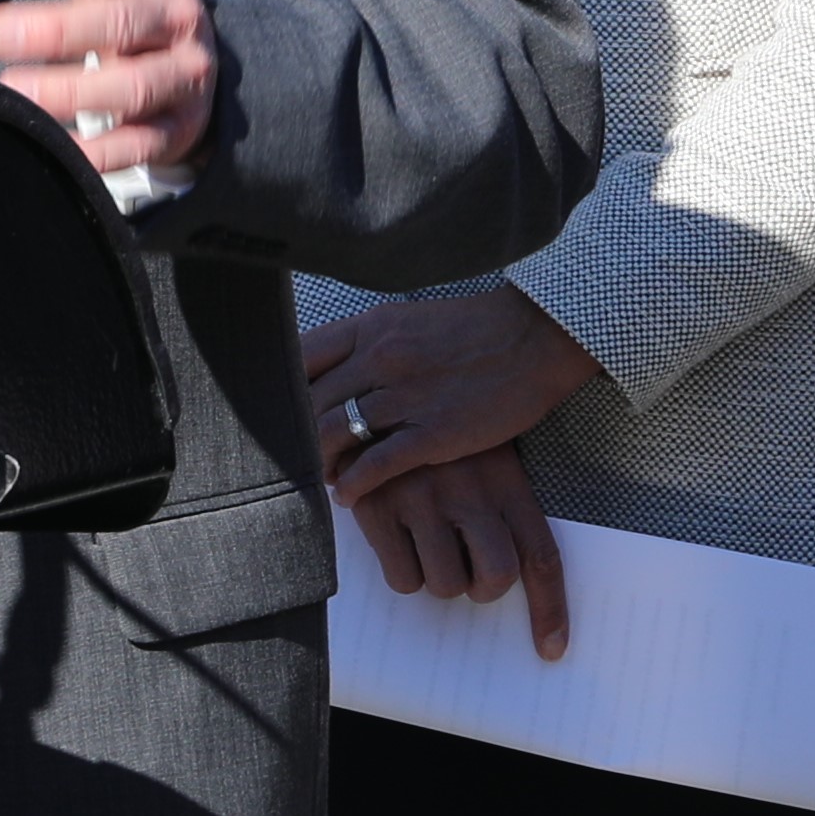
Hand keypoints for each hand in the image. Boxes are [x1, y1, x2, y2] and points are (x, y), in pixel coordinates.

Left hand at [0, 0, 210, 176]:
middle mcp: (178, 13)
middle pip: (122, 23)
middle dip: (58, 29)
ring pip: (133, 88)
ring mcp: (182, 73)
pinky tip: (54, 149)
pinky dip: (101, 154)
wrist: (184, 52)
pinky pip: (141, 145)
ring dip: (73, 92)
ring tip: (12, 91)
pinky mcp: (177, 128)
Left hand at [303, 286, 605, 508]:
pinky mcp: (433, 433)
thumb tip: (332, 374)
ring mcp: (406, 396)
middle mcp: (380, 358)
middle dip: (296, 435)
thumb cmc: (473, 331)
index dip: (282, 389)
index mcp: (372, 327)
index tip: (279, 413)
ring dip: (320, 462)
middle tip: (293, 458)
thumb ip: (368, 345)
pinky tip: (348, 494)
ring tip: (320, 478)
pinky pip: (375, 465)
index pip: (301, 357)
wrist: (535, 339)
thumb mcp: (408, 321)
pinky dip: (353, 484)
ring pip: (334, 434)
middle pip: (311, 402)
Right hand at [345, 451, 570, 658]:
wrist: (373, 407)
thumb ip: (501, 512)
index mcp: (504, 480)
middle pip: (495, 577)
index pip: (539, 554)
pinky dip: (403, 572)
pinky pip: (402, 580)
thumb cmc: (440, 446)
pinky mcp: (379, 509)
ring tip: (425, 541)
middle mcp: (468, 491)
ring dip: (438, 578)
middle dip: (482, 588)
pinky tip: (397, 537)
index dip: (550, 609)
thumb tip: (513, 583)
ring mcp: (422, 500)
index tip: (551, 649)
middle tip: (468, 571)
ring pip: (446, 585)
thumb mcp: (485, 461)